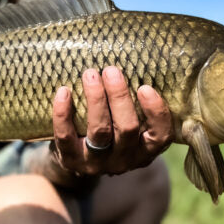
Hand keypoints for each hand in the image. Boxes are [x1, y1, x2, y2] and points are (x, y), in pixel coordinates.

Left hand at [51, 66, 171, 175]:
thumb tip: (133, 59)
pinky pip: (65, 137)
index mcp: (145, 150)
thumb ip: (135, 104)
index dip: (156, 113)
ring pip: (100, 130)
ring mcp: (97, 163)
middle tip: (111, 71)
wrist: (76, 159)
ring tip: (90, 74)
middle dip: (119, 97)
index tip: (145, 88)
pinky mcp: (71, 161)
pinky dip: (63, 113)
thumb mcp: (127, 123)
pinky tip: (63, 92)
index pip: (161, 136)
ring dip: (96, 99)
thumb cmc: (110, 131)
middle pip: (127, 128)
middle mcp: (124, 160)